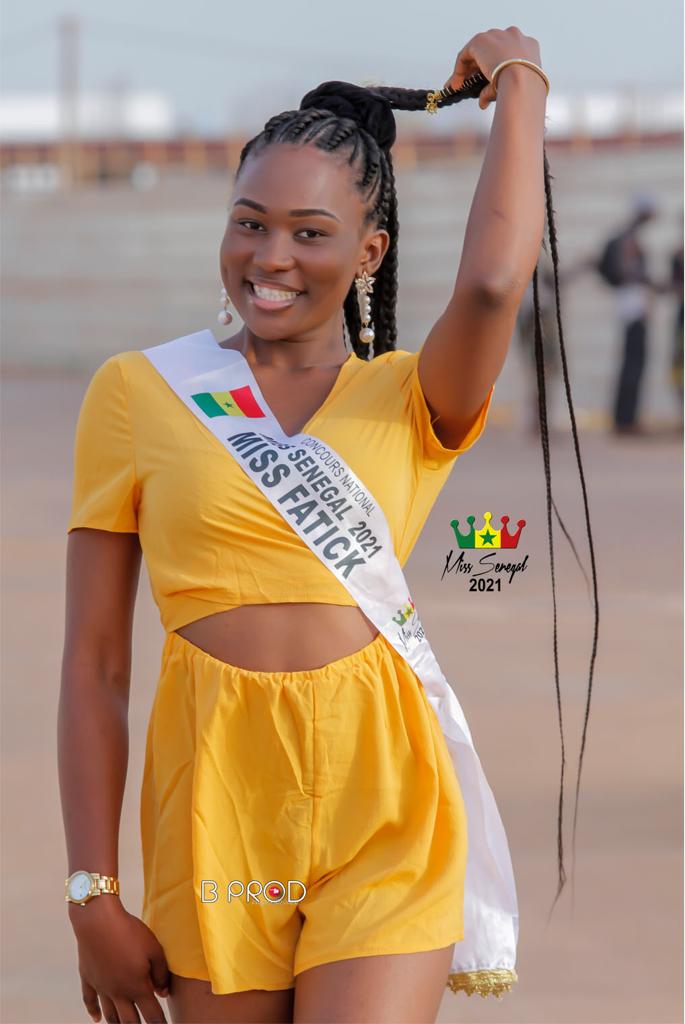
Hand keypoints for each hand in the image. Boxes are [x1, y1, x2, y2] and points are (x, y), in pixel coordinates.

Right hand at [69, 897, 169, 1022]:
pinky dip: (93, 1012)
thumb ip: (161, 973)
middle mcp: (118, 992)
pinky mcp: (89, 978)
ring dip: (118, 1023)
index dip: (159, 1023)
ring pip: (110, 1015)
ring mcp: (102, 987)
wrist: (98, 921)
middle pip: (129, 1021)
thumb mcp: (154, 949)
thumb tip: (163, 992)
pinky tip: (97, 1018)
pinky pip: (90, 1001)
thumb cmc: (129, 932)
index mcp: (137, 987)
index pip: (152, 1015)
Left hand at [443, 26, 542, 109]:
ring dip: (467, 69)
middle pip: (490, 51)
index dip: (492, 67)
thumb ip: (494, 90)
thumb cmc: (525, 86)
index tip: (484, 80)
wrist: (522, 80)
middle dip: (477, 68)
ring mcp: (496, 35)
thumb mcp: (513, 87)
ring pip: (477, 51)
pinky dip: (460, 69)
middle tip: (467, 83)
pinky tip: (457, 83)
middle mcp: (513, 36)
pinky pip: (466, 54)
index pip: (505, 54)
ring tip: (459, 86)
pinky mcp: (481, 40)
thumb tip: (483, 102)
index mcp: (527, 46)